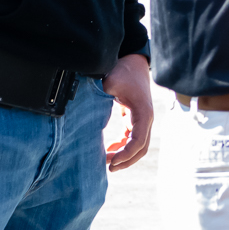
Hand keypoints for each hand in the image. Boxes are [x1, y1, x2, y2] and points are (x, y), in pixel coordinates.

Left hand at [101, 51, 155, 171]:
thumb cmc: (122, 71)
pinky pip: (133, 139)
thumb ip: (98, 100)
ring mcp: (143, 120)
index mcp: (143, 113)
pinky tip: (110, 149)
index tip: (110, 162)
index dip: (125, 155)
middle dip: (126, 161)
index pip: (138, 142)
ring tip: (107, 162)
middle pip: (141, 149)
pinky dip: (123, 147)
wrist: (133, 61)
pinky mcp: (136, 119)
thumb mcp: (110, 84)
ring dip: (125, 156)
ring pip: (139, 146)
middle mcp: (146, 119)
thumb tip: (81, 115)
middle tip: (108, 168)